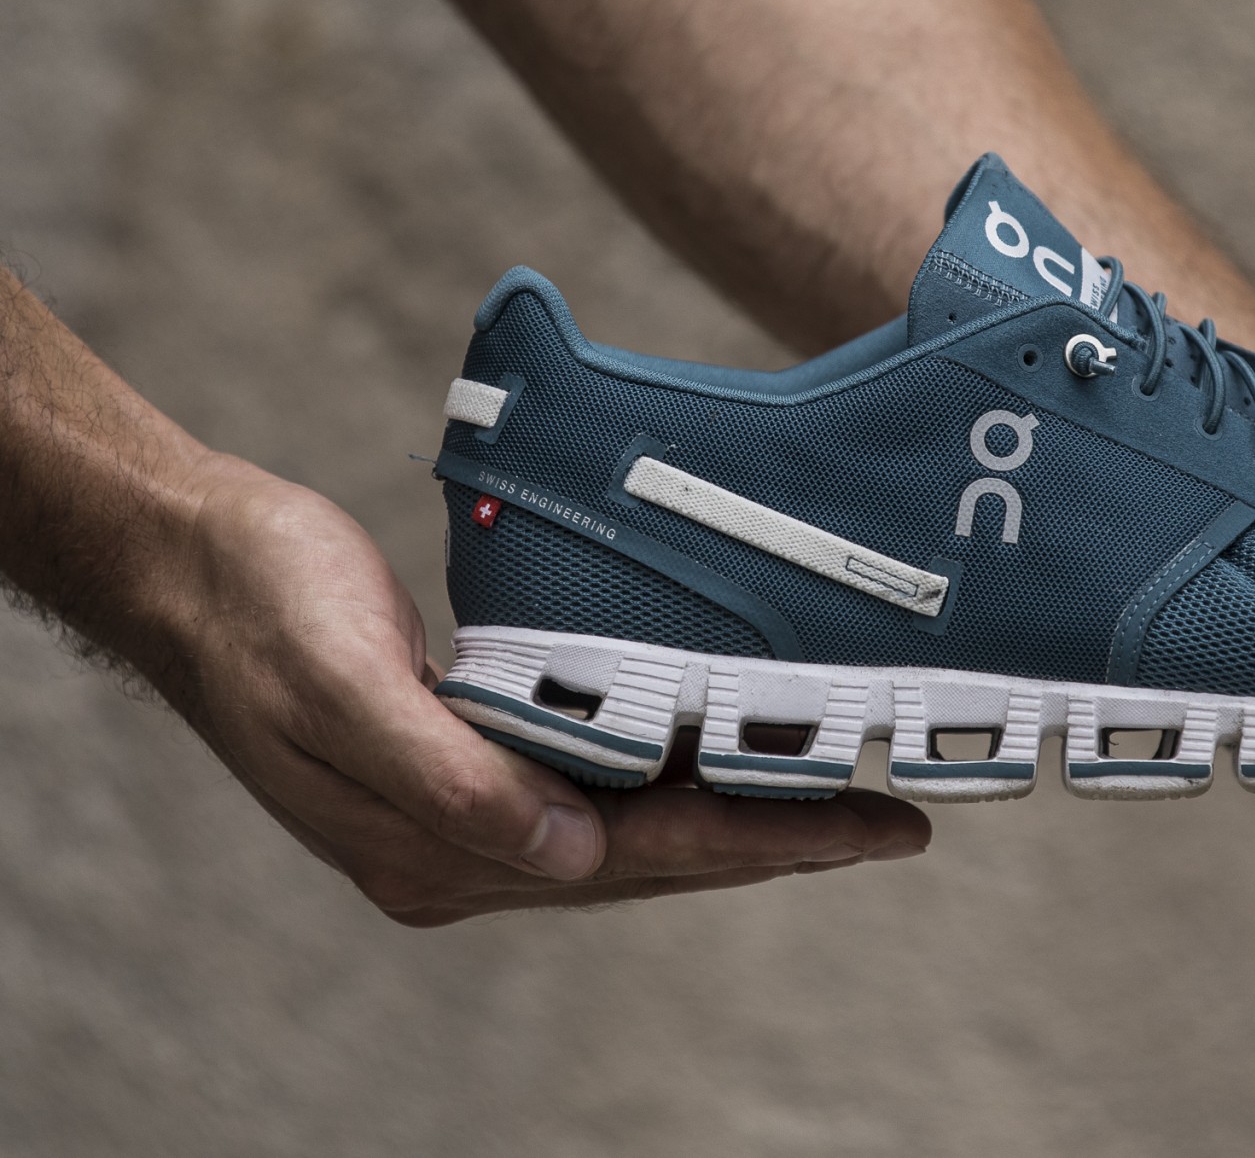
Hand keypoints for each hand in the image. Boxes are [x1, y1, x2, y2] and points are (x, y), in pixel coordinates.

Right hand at [150, 457, 929, 926]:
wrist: (194, 567)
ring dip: (738, 817)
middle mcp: (463, 849)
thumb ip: (450, 779)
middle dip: (777, 844)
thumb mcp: (344, 688)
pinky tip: (727, 750)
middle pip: (657, 857)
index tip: (867, 831)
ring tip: (837, 800)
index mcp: (437, 850)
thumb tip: (567, 854)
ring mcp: (467, 813)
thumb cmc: (263, 612)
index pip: (640, 855)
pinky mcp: (470, 761)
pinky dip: (677, 772)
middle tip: (891, 826)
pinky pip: (602, 782)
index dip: (761, 843)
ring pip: (639, 830)